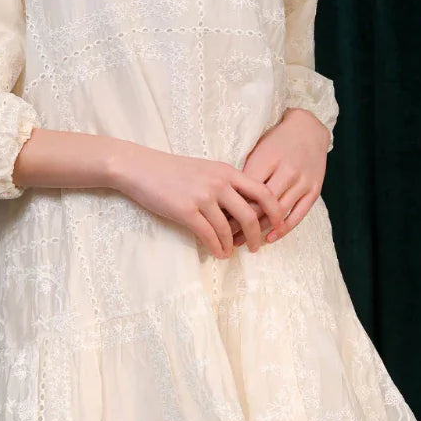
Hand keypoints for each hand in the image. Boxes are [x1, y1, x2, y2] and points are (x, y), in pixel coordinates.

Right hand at [109, 144, 286, 259]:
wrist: (141, 167)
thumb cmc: (173, 171)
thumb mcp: (206, 169)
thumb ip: (226, 183)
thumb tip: (245, 207)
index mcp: (227, 171)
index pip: (262, 191)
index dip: (275, 211)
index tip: (279, 226)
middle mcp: (219, 183)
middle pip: (250, 214)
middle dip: (258, 235)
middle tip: (258, 246)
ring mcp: (202, 197)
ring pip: (229, 229)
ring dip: (233, 246)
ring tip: (232, 253)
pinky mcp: (186, 211)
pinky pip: (209, 235)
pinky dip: (217, 248)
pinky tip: (217, 253)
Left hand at [226, 108, 328, 246]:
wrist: (308, 128)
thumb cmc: (275, 141)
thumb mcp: (256, 150)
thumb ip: (244, 173)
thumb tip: (224, 200)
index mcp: (267, 159)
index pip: (246, 191)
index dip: (230, 208)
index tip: (217, 221)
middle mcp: (287, 171)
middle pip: (261, 205)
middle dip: (241, 224)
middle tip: (226, 237)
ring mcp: (302, 182)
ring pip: (278, 213)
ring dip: (259, 230)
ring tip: (243, 242)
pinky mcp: (314, 189)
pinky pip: (298, 215)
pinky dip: (283, 229)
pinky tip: (269, 238)